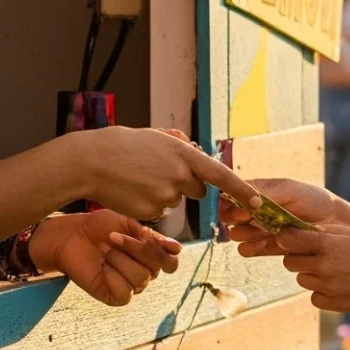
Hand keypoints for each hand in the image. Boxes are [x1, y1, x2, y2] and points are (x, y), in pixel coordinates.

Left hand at [31, 210, 180, 306]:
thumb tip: (176, 249)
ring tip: (103, 249)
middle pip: (157, 267)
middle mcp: (145, 271)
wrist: (71, 235)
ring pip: (141, 278)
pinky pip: (125, 293)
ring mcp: (131, 285)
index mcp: (151, 255)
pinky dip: (113, 276)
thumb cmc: (98, 226)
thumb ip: (151, 237)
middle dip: (135, 249)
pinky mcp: (115, 296)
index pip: (171, 261)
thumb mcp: (128, 223)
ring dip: (120, 260)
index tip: (144, 234)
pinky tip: (102, 266)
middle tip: (112, 236)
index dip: (162, 250)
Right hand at [65, 128, 259, 221]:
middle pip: (197, 190)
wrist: (90, 161)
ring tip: (138, 179)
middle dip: (185, 185)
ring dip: (161, 193)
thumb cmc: (122, 146)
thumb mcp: (156, 137)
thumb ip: (180, 145)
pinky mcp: (151, 211)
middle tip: (157, 172)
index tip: (258, 201)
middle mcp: (180, 176)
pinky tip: (131, 191)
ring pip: (174, 201)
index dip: (241, 189)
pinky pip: (157, 212)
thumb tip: (195, 149)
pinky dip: (147, 205)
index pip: (221, 175)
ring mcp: (166, 195)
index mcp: (185, 155)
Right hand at [219, 177, 349, 257]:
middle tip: (249, 219)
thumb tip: (242, 201)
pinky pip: (248, 250)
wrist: (335, 223)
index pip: (232, 195)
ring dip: (244, 234)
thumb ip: (266, 195)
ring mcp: (261, 229)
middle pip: (230, 216)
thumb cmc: (315, 199)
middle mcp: (255, 210)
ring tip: (262, 231)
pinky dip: (251, 248)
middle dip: (236, 219)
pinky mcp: (268, 246)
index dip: (230, 202)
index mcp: (258, 192)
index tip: (240, 207)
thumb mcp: (291, 190)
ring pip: (237, 234)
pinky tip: (264, 243)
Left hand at [277, 222, 349, 315]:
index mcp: (329, 244)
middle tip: (315, 255)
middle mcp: (325, 266)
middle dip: (298, 257)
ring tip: (334, 270)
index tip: (290, 238)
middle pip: (290, 262)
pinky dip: (322, 292)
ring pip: (301, 280)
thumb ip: (328, 232)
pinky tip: (339, 285)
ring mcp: (328, 287)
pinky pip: (314, 297)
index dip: (286, 237)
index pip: (289, 239)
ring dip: (311, 275)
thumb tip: (302, 230)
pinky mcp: (332, 304)